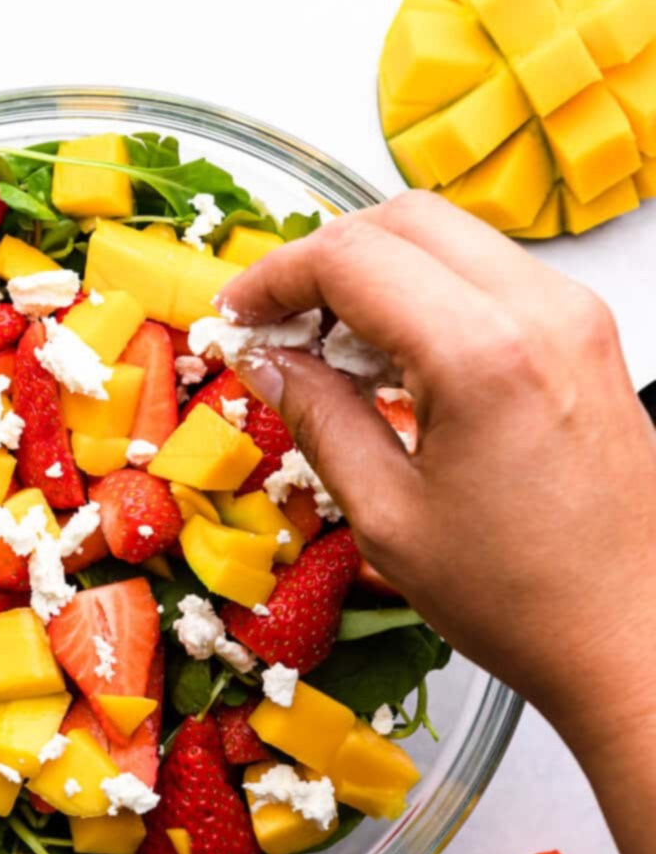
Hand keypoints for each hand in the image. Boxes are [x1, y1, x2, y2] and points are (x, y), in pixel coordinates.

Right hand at [217, 191, 655, 756]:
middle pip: (402, 220)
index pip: (352, 257)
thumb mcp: (384, 514)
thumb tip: (266, 360)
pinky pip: (484, 275)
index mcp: (485, 355)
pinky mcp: (583, 335)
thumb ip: (316, 417)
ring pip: (446, 237)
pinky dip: (420, 295)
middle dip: (319, 260)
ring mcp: (573, 316)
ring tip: (324, 348)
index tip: (236, 315)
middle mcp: (542, 312)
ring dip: (370, 273)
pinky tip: (387, 358)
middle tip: (273, 324)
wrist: (627, 634)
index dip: (275, 277)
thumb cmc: (519, 596)